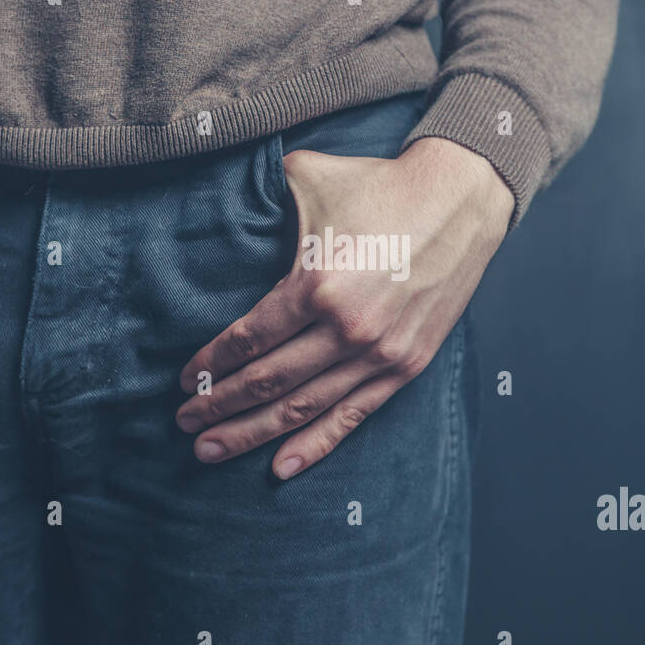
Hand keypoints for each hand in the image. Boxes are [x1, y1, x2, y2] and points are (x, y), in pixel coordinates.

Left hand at [176, 137, 514, 476]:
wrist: (461, 199)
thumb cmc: (381, 185)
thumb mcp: (310, 176)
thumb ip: (260, 192)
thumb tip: (220, 196)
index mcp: (317, 284)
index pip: (249, 340)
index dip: (211, 364)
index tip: (186, 379)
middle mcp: (347, 328)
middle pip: (266, 382)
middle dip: (218, 406)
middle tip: (184, 422)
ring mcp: (379, 353)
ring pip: (302, 408)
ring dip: (250, 433)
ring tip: (210, 448)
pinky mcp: (404, 365)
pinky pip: (351, 416)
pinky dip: (315, 445)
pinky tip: (280, 467)